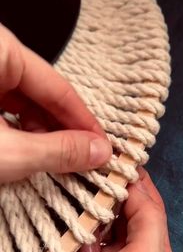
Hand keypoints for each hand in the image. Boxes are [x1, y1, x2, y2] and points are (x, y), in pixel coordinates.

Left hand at [0, 24, 110, 183]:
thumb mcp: (8, 152)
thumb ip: (57, 150)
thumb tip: (99, 152)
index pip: (57, 88)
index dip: (84, 123)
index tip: (103, 149)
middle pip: (41, 95)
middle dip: (62, 132)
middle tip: (83, 162)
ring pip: (23, 102)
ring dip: (41, 135)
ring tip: (56, 163)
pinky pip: (5, 107)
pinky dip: (19, 131)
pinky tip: (29, 152)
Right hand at [3, 170, 177, 251]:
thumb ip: (147, 221)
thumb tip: (138, 185)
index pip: (148, 208)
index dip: (135, 183)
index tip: (117, 161)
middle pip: (116, 216)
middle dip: (103, 206)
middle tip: (89, 191)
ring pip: (88, 230)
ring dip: (82, 232)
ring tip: (81, 248)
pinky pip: (66, 250)